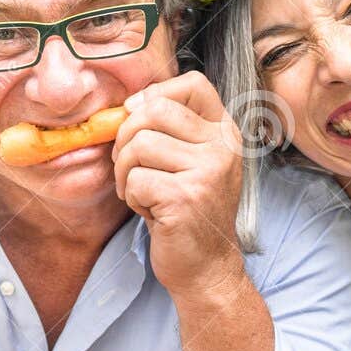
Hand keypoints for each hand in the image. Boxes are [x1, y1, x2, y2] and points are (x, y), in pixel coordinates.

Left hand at [112, 71, 244, 299]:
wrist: (206, 267)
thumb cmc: (189, 213)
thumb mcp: (191, 162)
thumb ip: (172, 130)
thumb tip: (129, 104)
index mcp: (225, 132)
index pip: (193, 83)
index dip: (156, 94)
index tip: (139, 117)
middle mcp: (223, 147)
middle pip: (154, 111)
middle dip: (126, 138)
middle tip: (129, 167)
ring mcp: (208, 171)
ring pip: (139, 145)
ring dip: (126, 173)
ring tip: (142, 193)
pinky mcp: (186, 197)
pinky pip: (135, 180)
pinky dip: (131, 198)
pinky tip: (150, 211)